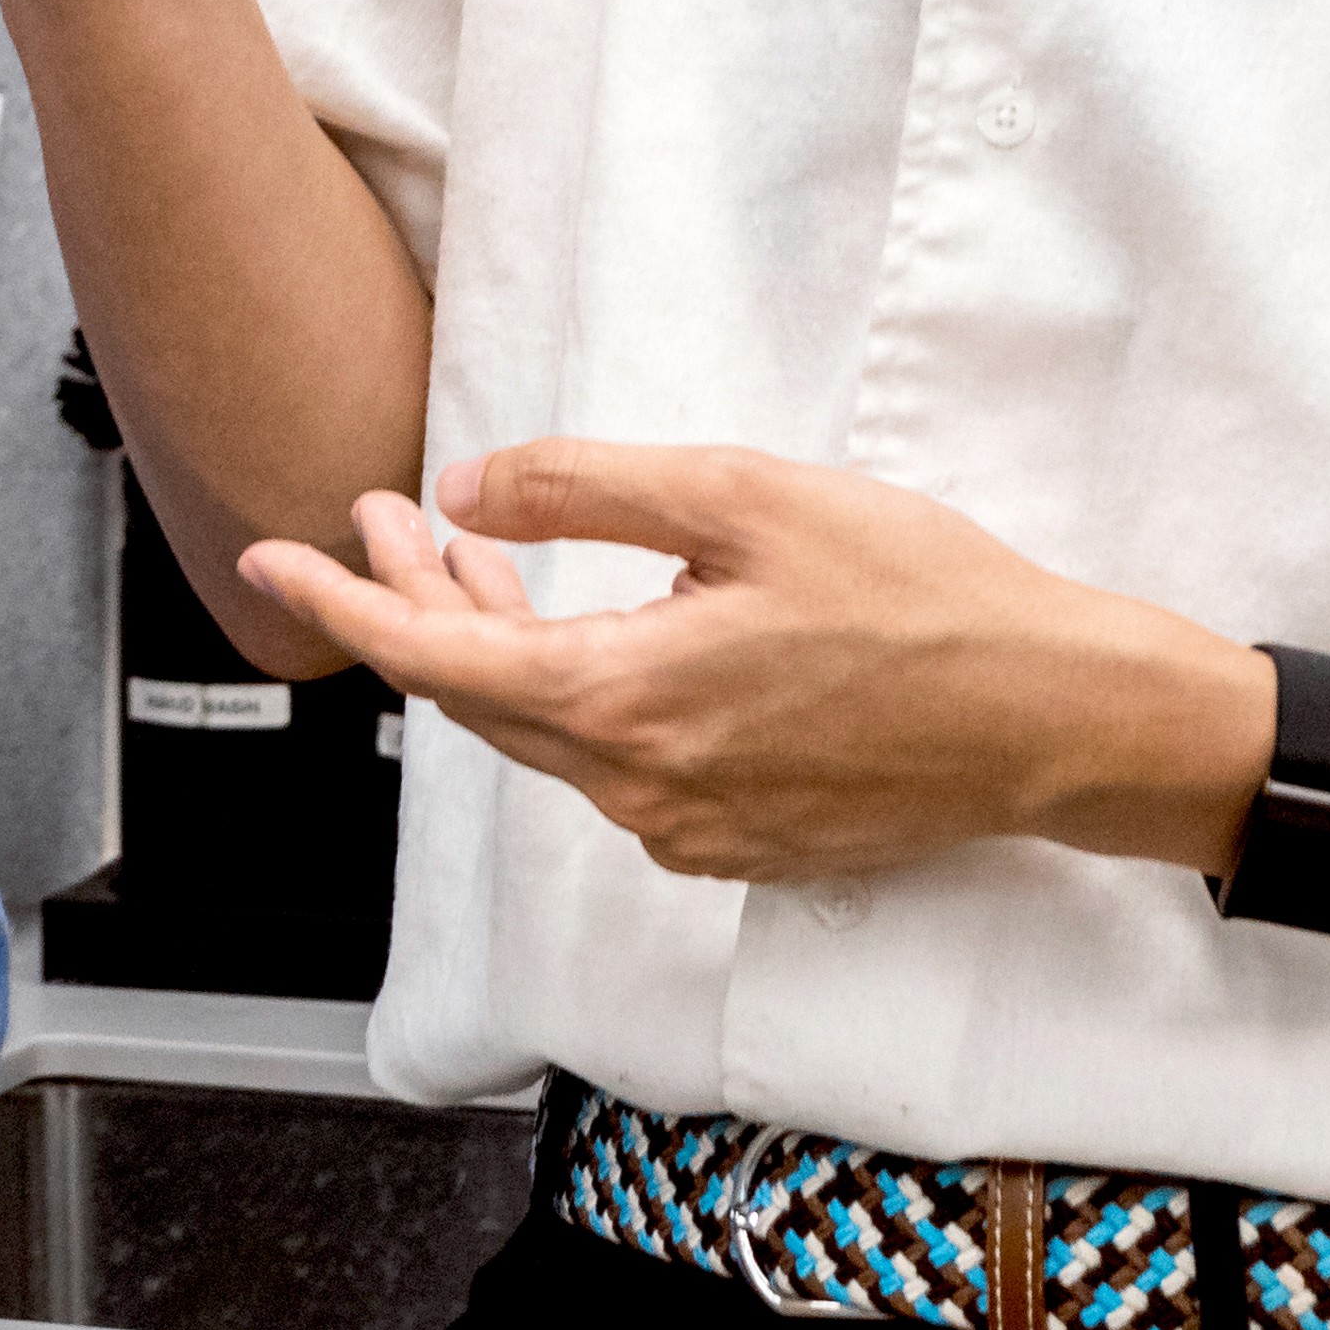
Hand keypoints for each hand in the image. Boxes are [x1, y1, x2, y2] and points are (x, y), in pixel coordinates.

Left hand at [236, 442, 1278, 889]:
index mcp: (626, 704)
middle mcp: (638, 788)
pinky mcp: (731, 840)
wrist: (1060, 716)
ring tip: (472, 550)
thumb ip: (589, 490)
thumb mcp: (748, 498)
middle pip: (476, 697)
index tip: (269, 560)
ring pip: (542, 730)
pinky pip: (611, 763)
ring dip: (493, 642)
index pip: (430, 662)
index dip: (340, 602)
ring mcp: (684, 827)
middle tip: (388, 515)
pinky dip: (569, 692)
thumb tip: (469, 489)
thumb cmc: (930, 602)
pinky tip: (576, 629)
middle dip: (416, 600)